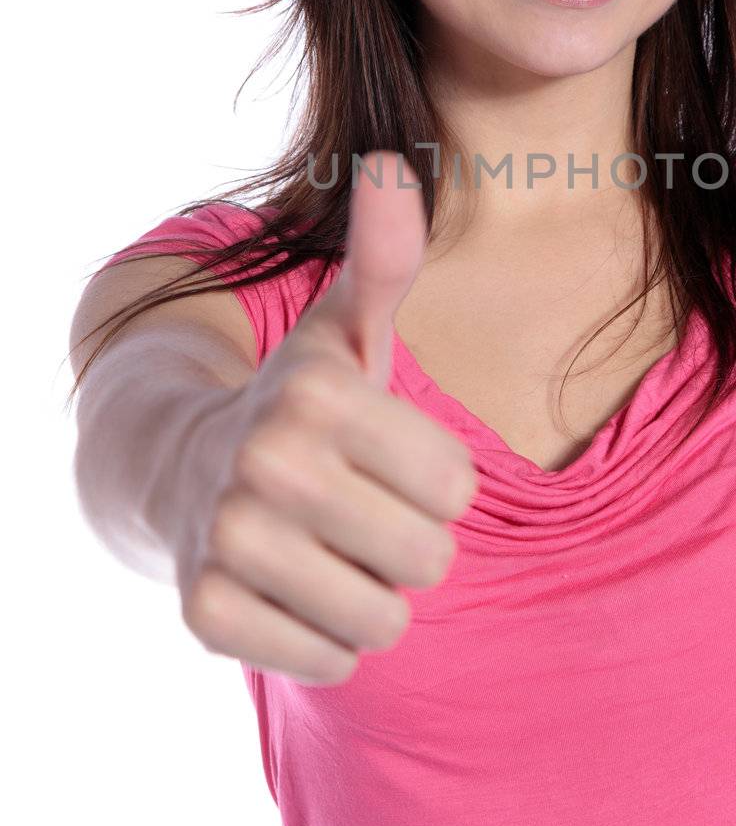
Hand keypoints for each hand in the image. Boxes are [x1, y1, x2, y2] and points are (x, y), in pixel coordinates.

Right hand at [175, 151, 477, 685]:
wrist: (186, 468)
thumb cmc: (303, 403)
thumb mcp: (347, 329)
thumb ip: (385, 257)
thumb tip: (392, 162)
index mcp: (317, 393)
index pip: (458, 488)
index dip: (434, 478)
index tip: (384, 455)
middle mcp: (264, 464)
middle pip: (429, 559)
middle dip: (406, 541)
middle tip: (353, 507)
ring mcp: (227, 544)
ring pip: (384, 621)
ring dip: (370, 594)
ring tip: (326, 547)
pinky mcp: (205, 617)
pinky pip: (333, 663)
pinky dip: (324, 638)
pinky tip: (291, 587)